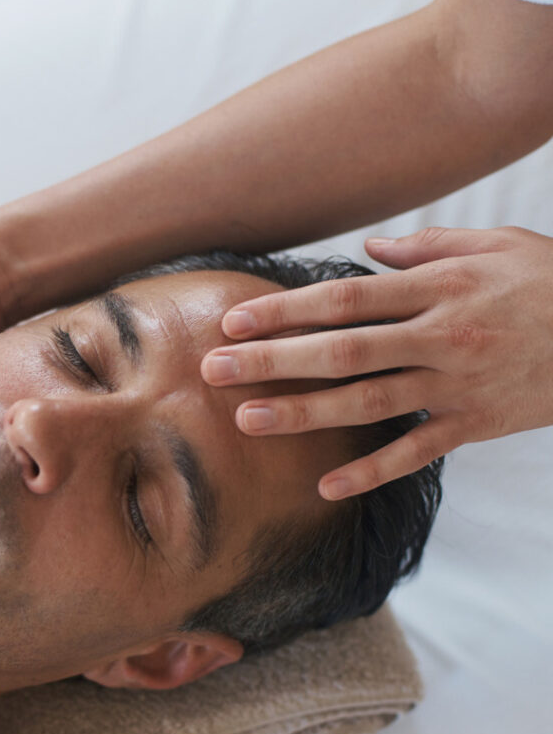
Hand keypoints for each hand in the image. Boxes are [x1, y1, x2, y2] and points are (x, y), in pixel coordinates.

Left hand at [201, 226, 552, 498]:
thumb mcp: (494, 246)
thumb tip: (366, 252)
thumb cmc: (551, 282)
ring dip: (303, 414)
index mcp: (437, 288)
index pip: (344, 301)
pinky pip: (414, 453)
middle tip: (215, 370)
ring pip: (366, 403)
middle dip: (272, 361)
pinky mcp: (475, 425)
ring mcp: (456, 385)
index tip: (235, 321)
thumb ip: (424, 248)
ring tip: (247, 421)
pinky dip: (371, 472)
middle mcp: (439, 337)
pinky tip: (325, 487)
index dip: (285, 312)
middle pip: (340, 352)